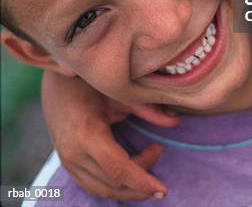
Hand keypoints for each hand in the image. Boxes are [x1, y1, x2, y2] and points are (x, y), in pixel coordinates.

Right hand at [42, 71, 178, 200]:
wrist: (55, 82)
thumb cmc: (89, 83)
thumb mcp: (118, 94)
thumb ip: (147, 109)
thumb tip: (175, 121)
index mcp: (87, 135)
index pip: (118, 169)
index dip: (142, 181)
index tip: (163, 189)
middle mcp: (74, 153)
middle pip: (112, 184)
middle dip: (139, 188)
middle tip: (162, 185)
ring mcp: (68, 161)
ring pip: (101, 189)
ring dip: (128, 189)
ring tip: (150, 176)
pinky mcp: (67, 163)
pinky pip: (92, 184)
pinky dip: (113, 186)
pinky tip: (131, 176)